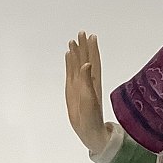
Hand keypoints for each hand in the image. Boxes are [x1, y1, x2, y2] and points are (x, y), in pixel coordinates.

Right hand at [65, 32, 111, 154]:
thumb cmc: (91, 117)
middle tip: (81, 32)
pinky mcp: (72, 89)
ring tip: (73, 41)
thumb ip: (87, 81)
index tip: (91, 36)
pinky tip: (68, 56)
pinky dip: (70, 63)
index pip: (93, 61)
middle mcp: (87, 80)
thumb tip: (87, 64)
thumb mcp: (89, 99)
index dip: (92, 49)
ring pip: (78, 64)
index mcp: (93, 81)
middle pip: (86, 59)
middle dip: (84, 46)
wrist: (88, 130)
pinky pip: (71, 72)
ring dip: (76, 52)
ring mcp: (79, 84)